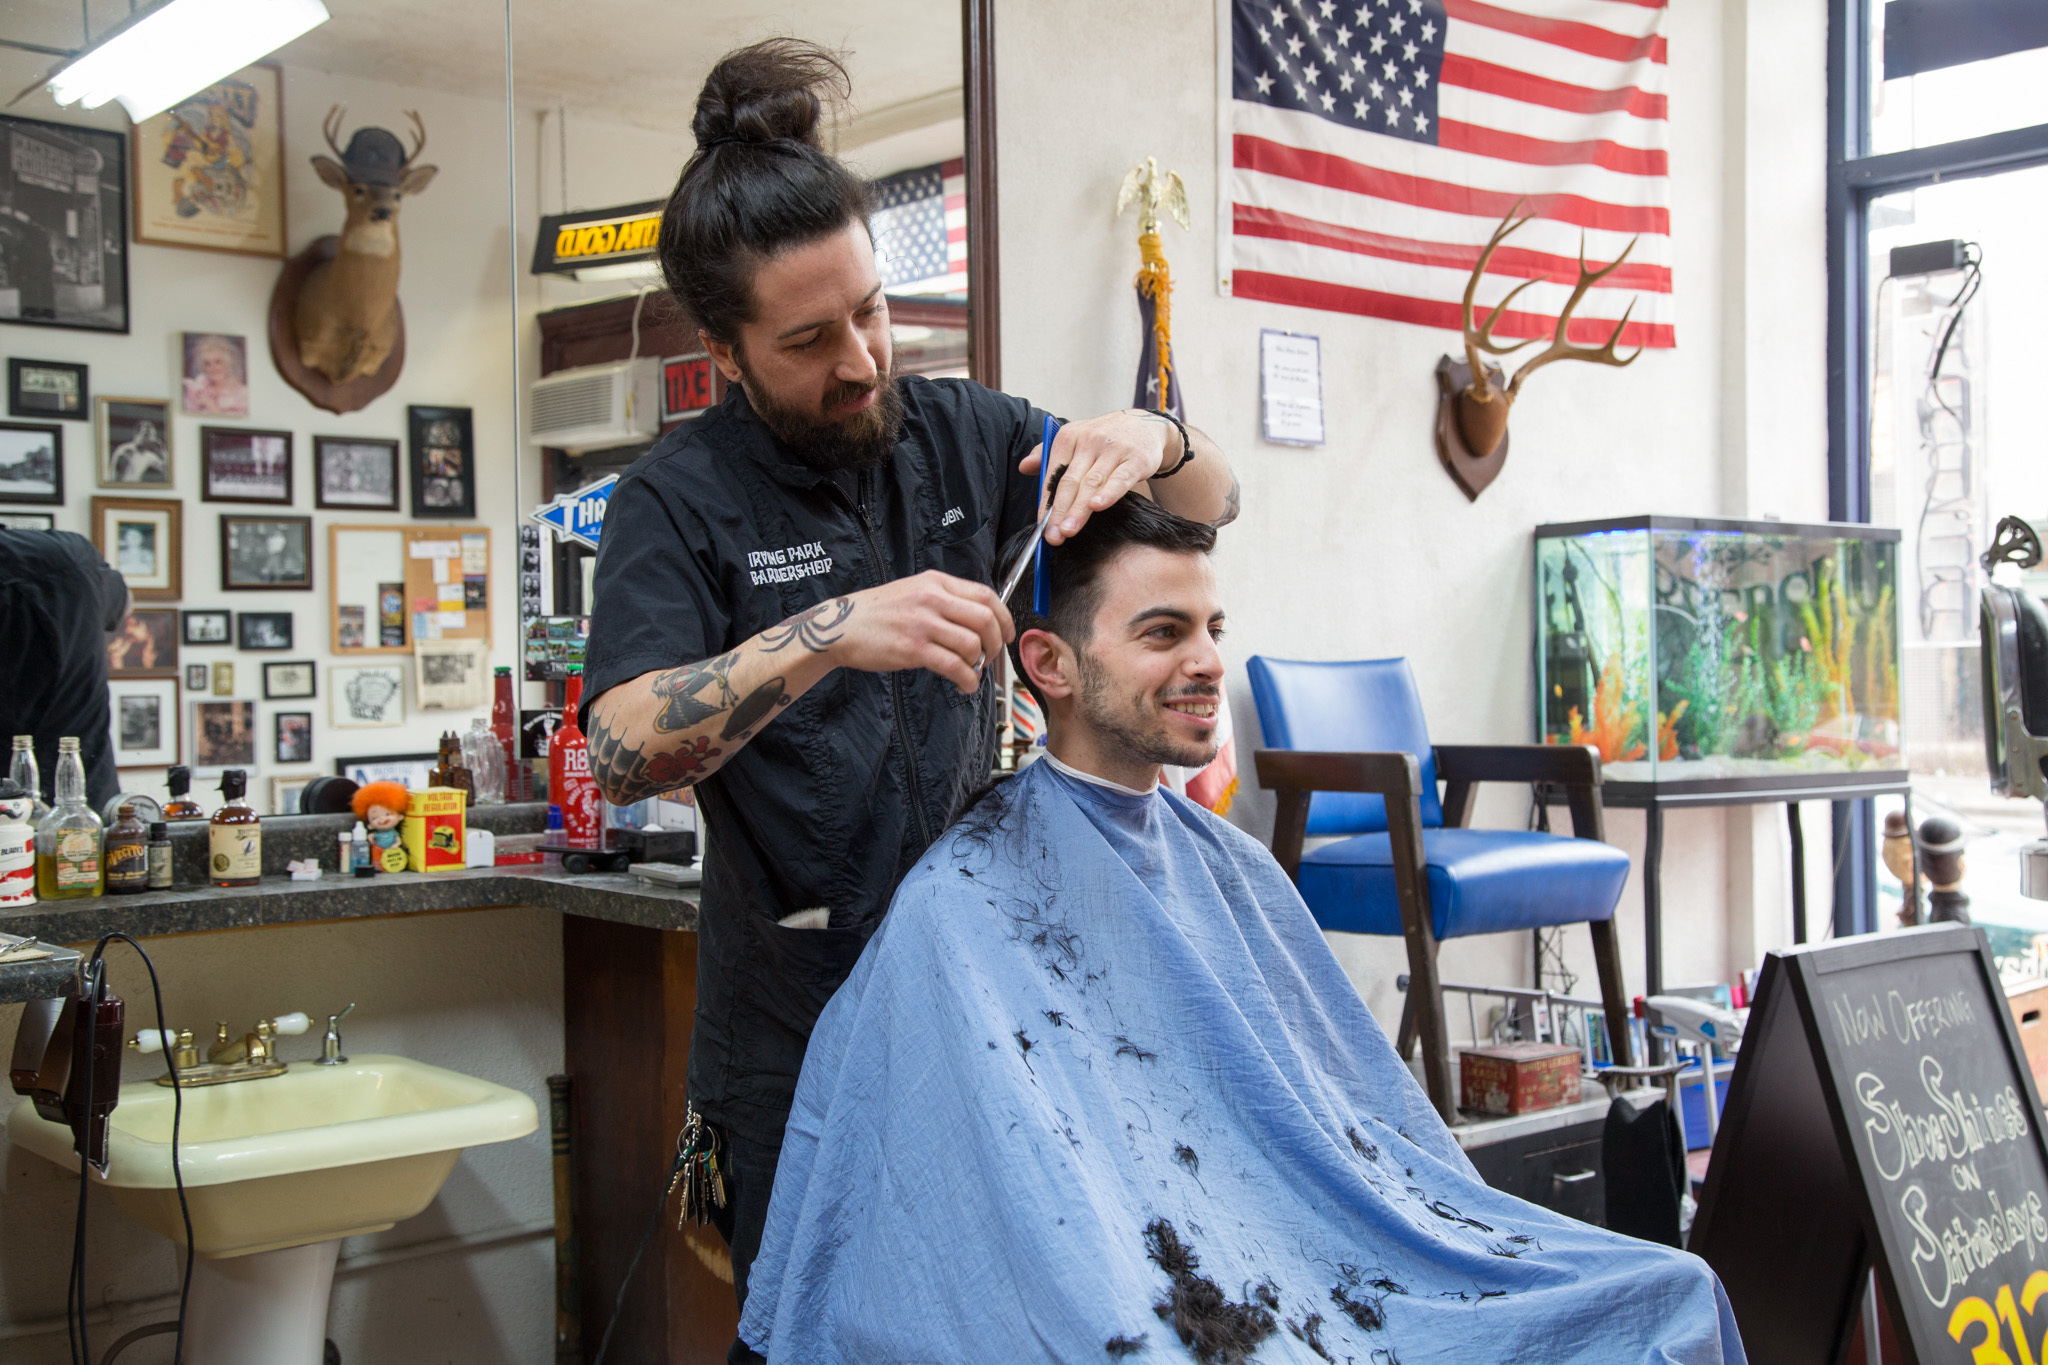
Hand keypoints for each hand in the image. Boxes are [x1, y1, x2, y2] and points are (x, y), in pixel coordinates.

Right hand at [807, 571, 1013, 693]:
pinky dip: (967, 680)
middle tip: (990, 657)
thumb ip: (945, 600)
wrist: (841, 627)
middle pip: (985, 619)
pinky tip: (965, 685)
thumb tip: (980, 622)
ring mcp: (922, 623)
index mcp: (936, 582)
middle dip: (996, 644)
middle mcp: (932, 598)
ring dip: (980, 664)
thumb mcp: (914, 592)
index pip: (986, 595)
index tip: (1007, 634)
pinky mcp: (913, 649)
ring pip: (972, 644)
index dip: (1004, 617)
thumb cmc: (878, 614)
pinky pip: (954, 666)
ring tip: (972, 672)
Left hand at [1016, 409, 1179, 544]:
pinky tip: (1097, 507)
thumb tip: (1024, 467)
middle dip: (1060, 511)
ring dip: (1079, 509)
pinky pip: (1120, 479)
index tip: (1041, 525)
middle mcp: (1089, 441)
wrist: (1145, 426)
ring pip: (1092, 483)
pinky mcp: (1136, 459)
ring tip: (1068, 530)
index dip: (1046, 502)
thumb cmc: (1104, 438)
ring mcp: (1113, 450)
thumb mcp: (1075, 439)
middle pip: (1070, 481)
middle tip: (1053, 535)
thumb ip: (1048, 455)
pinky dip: (1108, 494)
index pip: (1053, 474)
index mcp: (1069, 437)